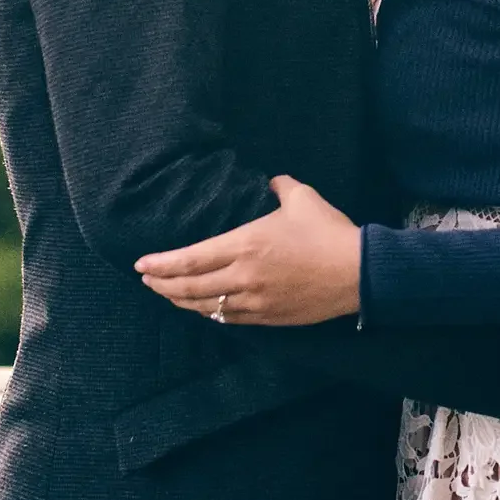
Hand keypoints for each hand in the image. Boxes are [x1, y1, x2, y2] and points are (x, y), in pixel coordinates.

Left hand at [134, 175, 361, 325]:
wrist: (359, 272)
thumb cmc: (328, 232)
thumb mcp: (303, 198)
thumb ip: (280, 186)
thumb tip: (272, 180)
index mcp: (245, 245)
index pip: (191, 259)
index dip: (162, 263)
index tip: (141, 263)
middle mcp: (243, 277)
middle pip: (190, 287)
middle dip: (162, 284)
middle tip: (145, 280)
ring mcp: (255, 301)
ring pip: (206, 306)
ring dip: (182, 300)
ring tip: (166, 294)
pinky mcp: (269, 317)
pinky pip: (230, 319)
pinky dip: (210, 313)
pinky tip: (202, 309)